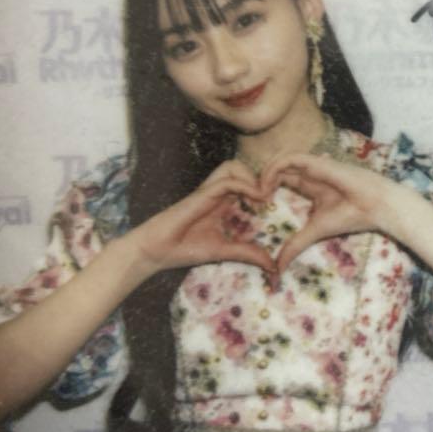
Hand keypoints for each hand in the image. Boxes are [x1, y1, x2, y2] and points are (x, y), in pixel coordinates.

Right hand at [129, 159, 278, 278]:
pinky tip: (257, 200)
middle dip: (260, 176)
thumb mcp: (224, 251)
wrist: (156, 251)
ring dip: (252, 177)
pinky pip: (227, 181)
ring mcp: (208, 191)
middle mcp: (216, 193)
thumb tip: (273, 265)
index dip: (263, 186)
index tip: (276, 202)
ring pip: (233, 166)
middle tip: (272, 196)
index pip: (245, 181)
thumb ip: (248, 253)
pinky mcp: (200, 194)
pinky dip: (245, 186)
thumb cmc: (185, 249)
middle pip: (241, 168)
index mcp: (222, 202)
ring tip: (263, 197)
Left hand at [258, 153, 398, 273]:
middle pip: (277, 167)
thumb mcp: (314, 233)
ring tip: (256, 192)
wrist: (375, 207)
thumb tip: (277, 268)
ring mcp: (312, 165)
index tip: (256, 204)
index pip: (282, 178)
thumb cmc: (350, 217)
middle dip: (260, 179)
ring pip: (279, 159)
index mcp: (311, 186)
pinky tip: (266, 185)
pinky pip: (289, 158)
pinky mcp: (316, 162)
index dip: (265, 187)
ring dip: (264, 173)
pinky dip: (273, 169)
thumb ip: (295, 246)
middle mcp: (309, 173)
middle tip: (249, 196)